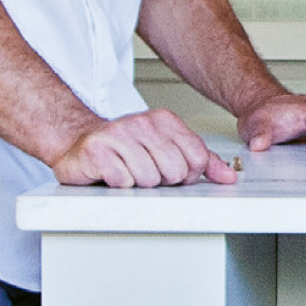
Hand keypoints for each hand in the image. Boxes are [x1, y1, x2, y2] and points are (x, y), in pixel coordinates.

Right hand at [50, 107, 234, 188]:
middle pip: (175, 171)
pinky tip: (111, 173)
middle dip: (162, 181)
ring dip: (138, 184)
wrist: (78, 143)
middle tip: (145, 172)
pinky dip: (118, 184)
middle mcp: (142, 123)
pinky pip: (123, 182)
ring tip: (127, 171)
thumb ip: (199, 161)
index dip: (187, 174)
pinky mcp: (97, 151)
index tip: (171, 171)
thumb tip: (228, 175)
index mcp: (164, 121)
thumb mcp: (166, 149)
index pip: (197, 158)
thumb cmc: (123, 149)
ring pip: (149, 179)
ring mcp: (118, 134)